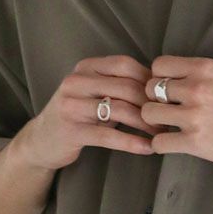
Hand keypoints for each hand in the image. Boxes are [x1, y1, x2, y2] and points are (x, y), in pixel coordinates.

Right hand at [19, 54, 167, 170]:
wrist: (42, 140)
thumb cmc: (80, 115)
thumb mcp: (96, 92)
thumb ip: (121, 85)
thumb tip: (162, 88)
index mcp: (86, 67)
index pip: (125, 65)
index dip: (149, 80)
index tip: (165, 96)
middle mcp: (76, 81)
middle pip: (126, 87)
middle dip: (152, 104)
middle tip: (170, 118)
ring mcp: (71, 105)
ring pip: (120, 110)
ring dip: (146, 124)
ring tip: (161, 134)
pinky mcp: (71, 131)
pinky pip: (108, 136)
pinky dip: (131, 142)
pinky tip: (147, 148)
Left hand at [141, 55, 212, 169]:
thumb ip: (204, 72)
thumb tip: (180, 74)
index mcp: (205, 69)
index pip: (159, 66)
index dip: (159, 77)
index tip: (168, 88)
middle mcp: (196, 89)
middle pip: (150, 89)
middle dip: (155, 99)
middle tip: (167, 109)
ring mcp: (194, 116)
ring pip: (149, 114)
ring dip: (155, 121)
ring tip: (167, 125)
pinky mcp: (195, 142)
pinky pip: (159, 142)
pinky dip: (162, 144)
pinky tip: (173, 142)